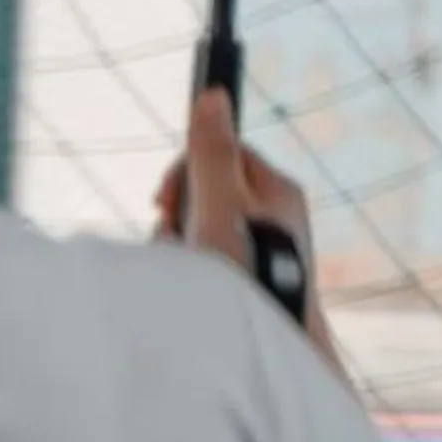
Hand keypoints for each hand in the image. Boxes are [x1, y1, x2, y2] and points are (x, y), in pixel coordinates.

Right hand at [156, 89, 316, 300]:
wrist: (273, 346)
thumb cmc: (248, 276)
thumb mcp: (220, 205)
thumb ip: (212, 153)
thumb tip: (214, 94)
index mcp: (277, 188)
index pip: (224, 151)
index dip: (188, 168)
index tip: (164, 198)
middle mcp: (275, 215)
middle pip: (210, 191)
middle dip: (180, 212)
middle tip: (173, 236)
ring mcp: (265, 249)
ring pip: (204, 229)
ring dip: (181, 246)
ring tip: (186, 272)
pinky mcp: (254, 280)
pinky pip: (210, 260)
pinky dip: (193, 271)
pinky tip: (193, 290)